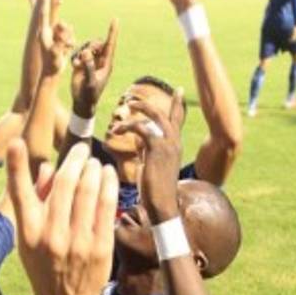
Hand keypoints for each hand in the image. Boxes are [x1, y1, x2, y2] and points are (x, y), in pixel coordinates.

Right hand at [6, 140, 116, 294]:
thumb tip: (46, 168)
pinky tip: (108, 175)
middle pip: (64, 183)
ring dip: (93, 168)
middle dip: (75, 159)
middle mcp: (51, 235)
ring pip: (88, 190)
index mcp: (28, 232)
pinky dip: (108, 184)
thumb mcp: (28, 239)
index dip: (15, 165)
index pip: (19, 193)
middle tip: (81, 150)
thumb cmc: (44, 266)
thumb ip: (35, 202)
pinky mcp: (100, 247)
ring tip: (95, 163)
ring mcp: (77, 242)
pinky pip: (106, 206)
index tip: (16, 142)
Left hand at [38, 0, 75, 74]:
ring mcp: (53, 36)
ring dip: (69, 38)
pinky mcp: (58, 40)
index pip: (44, 15)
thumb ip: (58, 47)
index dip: (45, 2)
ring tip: (68, 48)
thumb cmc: (52, 66)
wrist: (51, 74)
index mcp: (43, 34)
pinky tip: (70, 47)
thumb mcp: (55, 57)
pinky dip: (70, 40)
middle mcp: (47, 33)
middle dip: (64, 30)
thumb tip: (62, 39)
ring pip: (65, 29)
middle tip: (66, 32)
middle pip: (59, 23)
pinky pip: (68, 35)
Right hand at [70, 19, 118, 112]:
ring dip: (82, 51)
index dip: (112, 32)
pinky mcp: (82, 64)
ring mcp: (90, 62)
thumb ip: (89, 67)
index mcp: (106, 64)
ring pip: (88, 47)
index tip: (115, 19)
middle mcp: (99, 61)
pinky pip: (79, 53)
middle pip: (98, 43)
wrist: (82, 102)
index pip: (110, 45)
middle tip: (85, 55)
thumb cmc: (89, 94)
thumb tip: (86, 52)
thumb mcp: (90, 82)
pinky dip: (76, 57)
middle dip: (92, 45)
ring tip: (78, 63)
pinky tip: (74, 66)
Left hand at [109, 90, 184, 221]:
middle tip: (131, 100)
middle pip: (165, 113)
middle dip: (147, 104)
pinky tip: (116, 131)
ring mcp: (168, 144)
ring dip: (137, 111)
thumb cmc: (155, 190)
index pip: (178, 120)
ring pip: (154, 116)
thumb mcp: (152, 165)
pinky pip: (142, 128)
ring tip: (122, 112)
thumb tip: (140, 140)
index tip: (178, 89)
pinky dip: (128, 127)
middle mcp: (175, 142)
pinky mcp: (157, 149)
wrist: (162, 205)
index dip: (177, 104)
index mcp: (175, 145)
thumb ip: (148, 150)